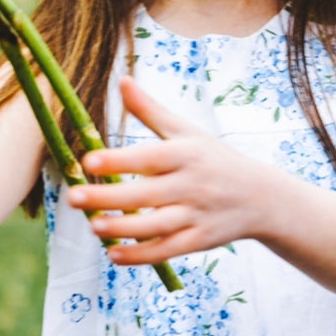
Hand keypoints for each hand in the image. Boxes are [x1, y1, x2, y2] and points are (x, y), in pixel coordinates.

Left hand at [67, 77, 271, 266]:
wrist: (262, 198)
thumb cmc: (215, 159)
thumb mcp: (187, 132)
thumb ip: (151, 111)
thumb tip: (122, 80)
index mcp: (186, 154)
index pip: (149, 157)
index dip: (119, 160)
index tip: (90, 160)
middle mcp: (192, 185)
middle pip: (147, 194)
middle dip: (109, 198)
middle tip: (73, 197)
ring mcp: (197, 215)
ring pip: (156, 226)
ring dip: (123, 228)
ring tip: (93, 226)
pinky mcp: (200, 240)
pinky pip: (168, 250)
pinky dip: (141, 255)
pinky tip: (113, 254)